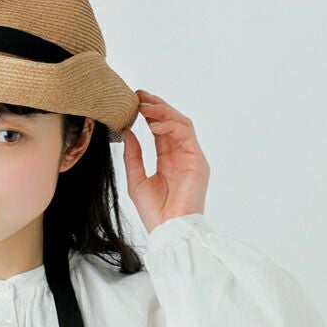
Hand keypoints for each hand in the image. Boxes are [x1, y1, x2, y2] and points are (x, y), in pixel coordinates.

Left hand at [121, 89, 209, 233]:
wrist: (168, 231)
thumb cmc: (154, 212)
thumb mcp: (136, 180)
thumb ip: (133, 156)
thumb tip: (128, 132)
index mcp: (168, 160)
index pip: (160, 131)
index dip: (149, 114)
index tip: (133, 102)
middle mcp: (182, 156)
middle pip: (172, 122)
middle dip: (156, 106)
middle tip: (138, 96)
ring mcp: (191, 158)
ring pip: (181, 124)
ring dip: (163, 112)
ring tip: (144, 107)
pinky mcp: (198, 162)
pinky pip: (186, 135)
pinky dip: (171, 126)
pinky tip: (154, 126)